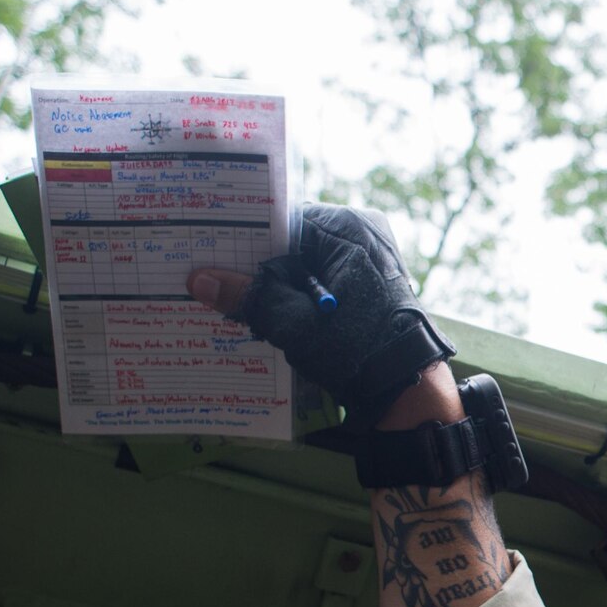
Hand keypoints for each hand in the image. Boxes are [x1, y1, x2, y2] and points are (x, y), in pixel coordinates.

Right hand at [187, 204, 454, 427]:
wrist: (409, 387)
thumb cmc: (356, 345)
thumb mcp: (293, 321)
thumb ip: (248, 295)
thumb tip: (198, 279)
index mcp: (348, 227)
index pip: (281, 218)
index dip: (243, 236)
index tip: (209, 248)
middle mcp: (363, 238)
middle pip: (293, 244)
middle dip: (257, 265)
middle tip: (212, 276)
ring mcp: (369, 265)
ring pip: (306, 268)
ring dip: (276, 287)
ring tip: (233, 300)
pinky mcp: (369, 292)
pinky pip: (322, 286)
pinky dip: (298, 300)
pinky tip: (268, 316)